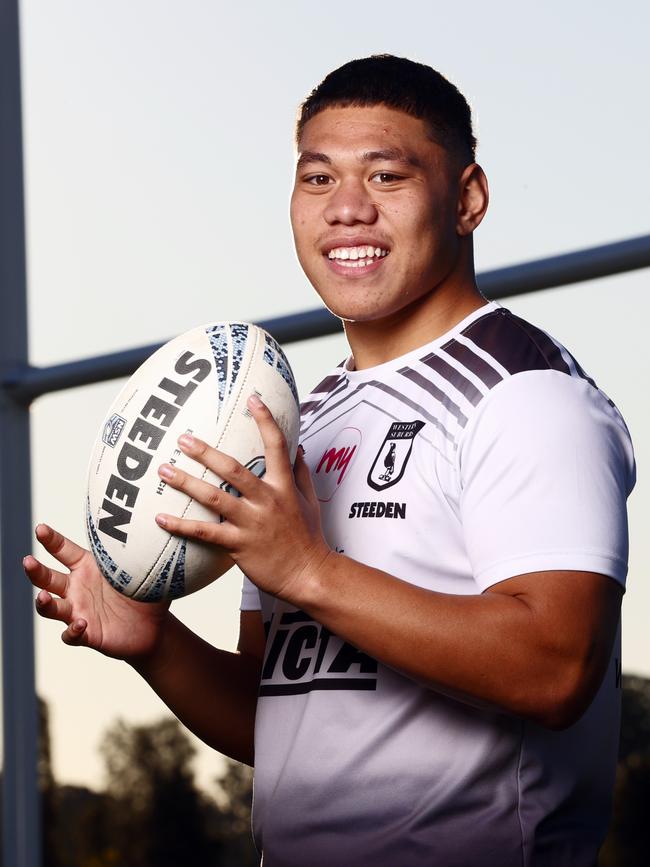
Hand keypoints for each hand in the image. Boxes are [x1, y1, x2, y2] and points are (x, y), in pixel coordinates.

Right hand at [24, 524, 169, 659]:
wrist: (154, 629)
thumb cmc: (146, 595)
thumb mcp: (149, 571)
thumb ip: (151, 553)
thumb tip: (168, 527)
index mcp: (87, 567)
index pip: (64, 551)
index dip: (51, 540)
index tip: (40, 529)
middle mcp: (77, 589)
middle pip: (47, 579)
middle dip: (35, 571)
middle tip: (28, 561)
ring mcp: (78, 612)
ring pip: (52, 607)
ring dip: (44, 603)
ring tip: (43, 598)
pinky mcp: (86, 634)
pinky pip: (72, 634)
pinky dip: (73, 630)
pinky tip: (80, 625)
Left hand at [155, 394, 331, 602]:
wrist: (310, 575)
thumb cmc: (308, 538)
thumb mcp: (310, 500)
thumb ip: (301, 472)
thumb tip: (298, 446)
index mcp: (284, 487)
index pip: (277, 446)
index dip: (265, 421)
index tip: (252, 399)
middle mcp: (267, 500)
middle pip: (233, 470)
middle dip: (206, 452)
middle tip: (183, 438)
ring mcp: (252, 523)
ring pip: (213, 498)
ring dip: (186, 483)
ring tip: (163, 470)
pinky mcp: (239, 545)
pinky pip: (205, 533)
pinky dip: (181, 526)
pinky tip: (161, 518)